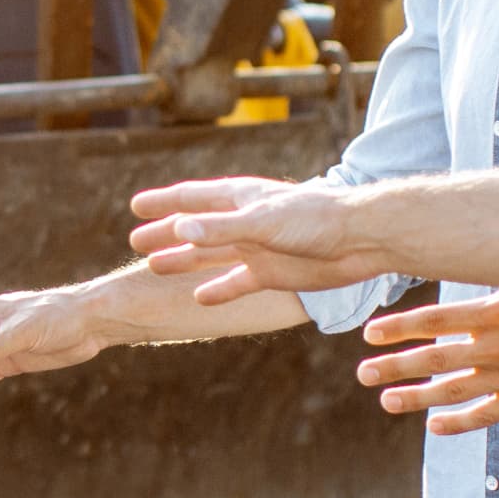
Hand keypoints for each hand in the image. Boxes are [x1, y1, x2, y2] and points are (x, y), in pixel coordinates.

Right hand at [126, 176, 384, 302]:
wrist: (364, 240)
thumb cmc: (316, 220)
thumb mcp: (262, 222)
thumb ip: (221, 229)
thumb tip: (179, 231)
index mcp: (240, 199)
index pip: (192, 198)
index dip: (163, 202)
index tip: (135, 206)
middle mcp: (245, 222)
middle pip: (196, 228)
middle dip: (165, 233)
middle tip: (135, 240)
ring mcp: (258, 249)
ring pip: (211, 256)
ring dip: (184, 261)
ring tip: (155, 267)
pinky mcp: (273, 273)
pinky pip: (237, 283)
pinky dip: (218, 289)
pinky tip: (200, 299)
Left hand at [358, 289, 498, 431]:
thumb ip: (494, 282)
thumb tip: (461, 269)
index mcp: (498, 311)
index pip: (433, 320)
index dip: (399, 328)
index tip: (370, 334)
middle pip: (433, 359)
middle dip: (394, 366)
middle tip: (363, 373)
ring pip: (454, 390)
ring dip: (417, 397)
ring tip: (387, 400)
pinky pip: (488, 414)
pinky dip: (460, 422)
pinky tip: (435, 425)